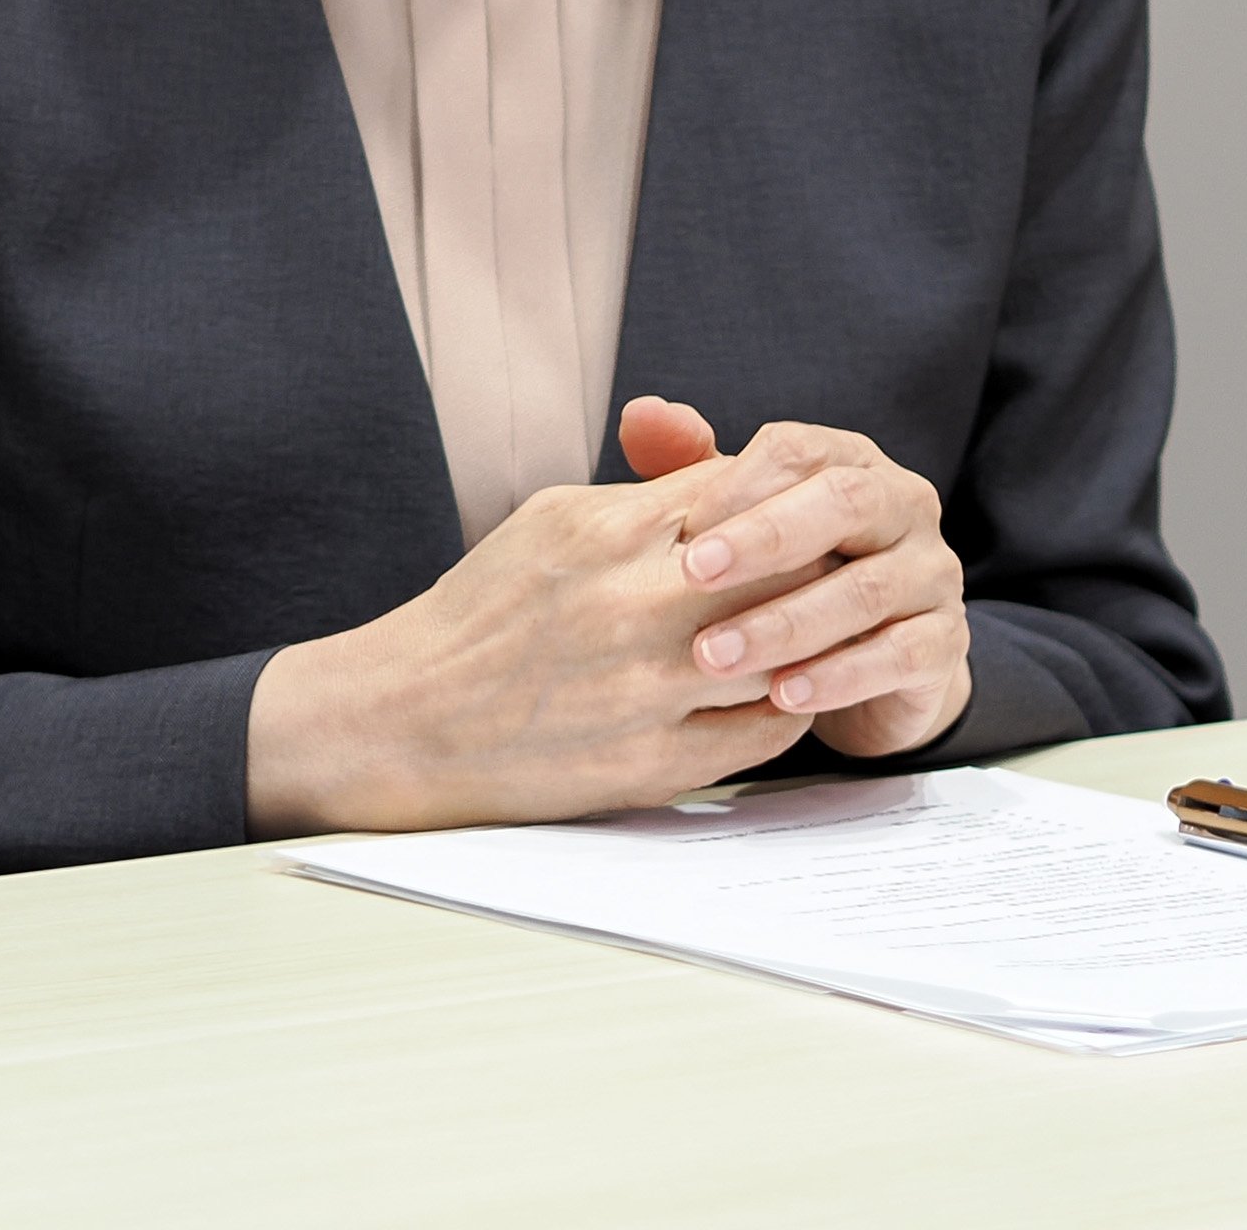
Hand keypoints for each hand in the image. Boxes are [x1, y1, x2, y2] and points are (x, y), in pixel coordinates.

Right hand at [243, 425, 821, 837]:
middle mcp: (633, 608)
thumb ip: (647, 500)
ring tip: (822, 632)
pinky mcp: (653, 765)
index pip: (746, 495)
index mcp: (608, 533)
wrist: (405, 719)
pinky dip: (787, 709)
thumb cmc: (482, 614)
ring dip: (810, 643)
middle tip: (841, 568)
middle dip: (816, 567)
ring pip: (785, 655)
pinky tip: (786, 692)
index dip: (787, 503)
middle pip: (782, 571)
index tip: (807, 512)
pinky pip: (764, 734)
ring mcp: (647, 692)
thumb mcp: (554, 520)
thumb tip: (736, 481)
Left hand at [634, 401, 972, 759]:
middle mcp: (902, 505)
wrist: (873, 666)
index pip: (799, 449)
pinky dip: (839, 677)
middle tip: (693, 574)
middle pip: (844, 502)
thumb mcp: (742, 523)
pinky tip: (782, 695)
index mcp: (850, 462)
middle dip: (765, 538)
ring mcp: (932, 573)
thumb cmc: (794, 577)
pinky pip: (900, 656)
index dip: (738, 483)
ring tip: (716, 656)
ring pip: (867, 589)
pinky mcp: (946, 644)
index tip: (681, 530)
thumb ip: (692, 470)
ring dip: (785, 623)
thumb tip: (641, 415)